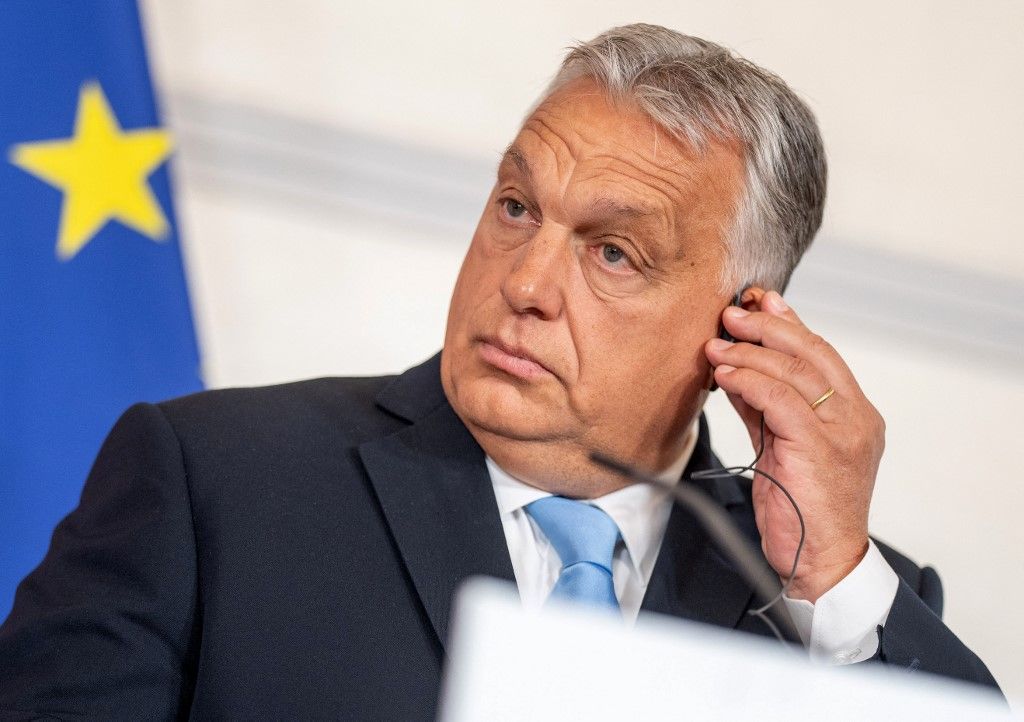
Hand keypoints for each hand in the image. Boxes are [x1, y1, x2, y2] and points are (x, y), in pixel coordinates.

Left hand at [704, 289, 884, 601]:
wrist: (818, 562)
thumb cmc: (803, 508)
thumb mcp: (782, 445)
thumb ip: (767, 407)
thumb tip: (737, 368)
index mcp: (856, 414)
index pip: (822, 354)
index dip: (789, 324)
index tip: (760, 302)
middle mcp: (857, 418)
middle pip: (812, 353)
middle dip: (768, 327)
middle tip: (732, 314)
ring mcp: (842, 433)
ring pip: (795, 372)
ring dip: (749, 353)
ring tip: (717, 344)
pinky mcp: (819, 449)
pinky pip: (780, 400)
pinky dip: (749, 382)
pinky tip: (725, 375)